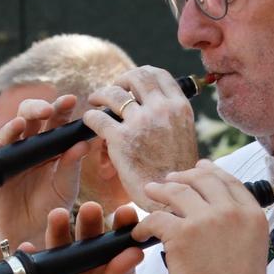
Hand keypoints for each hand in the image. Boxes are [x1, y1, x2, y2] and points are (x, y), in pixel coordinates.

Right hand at [0, 94, 82, 247]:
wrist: (33, 232)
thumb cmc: (53, 207)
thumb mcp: (66, 186)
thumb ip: (72, 165)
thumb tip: (83, 143)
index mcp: (52, 145)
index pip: (56, 120)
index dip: (61, 108)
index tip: (70, 100)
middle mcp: (31, 145)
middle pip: (31, 117)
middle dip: (38, 108)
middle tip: (49, 109)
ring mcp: (12, 155)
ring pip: (11, 130)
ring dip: (16, 123)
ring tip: (24, 122)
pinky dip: (1, 144)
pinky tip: (5, 140)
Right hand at [24, 200, 144, 273]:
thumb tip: (130, 253)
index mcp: (113, 272)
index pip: (117, 243)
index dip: (120, 227)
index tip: (126, 212)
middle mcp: (88, 271)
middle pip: (86, 239)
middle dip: (88, 222)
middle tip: (90, 210)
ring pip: (59, 250)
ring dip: (57, 232)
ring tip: (58, 218)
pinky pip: (33, 272)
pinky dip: (29, 259)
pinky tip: (28, 248)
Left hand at [80, 67, 199, 210]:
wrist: (173, 199)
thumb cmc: (177, 172)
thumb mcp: (184, 136)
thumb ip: (170, 116)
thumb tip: (152, 101)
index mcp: (180, 107)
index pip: (159, 74)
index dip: (141, 74)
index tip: (132, 83)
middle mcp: (162, 110)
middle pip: (136, 76)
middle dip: (121, 81)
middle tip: (113, 91)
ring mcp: (141, 122)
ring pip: (114, 94)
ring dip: (101, 94)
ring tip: (95, 101)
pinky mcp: (121, 139)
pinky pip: (98, 117)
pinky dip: (90, 117)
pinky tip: (90, 123)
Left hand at [130, 163, 269, 273]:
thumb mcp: (253, 250)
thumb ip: (238, 229)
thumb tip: (220, 219)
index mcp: (252, 215)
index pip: (229, 181)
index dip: (210, 172)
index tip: (198, 169)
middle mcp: (232, 211)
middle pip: (202, 180)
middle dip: (183, 177)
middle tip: (169, 180)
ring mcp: (206, 220)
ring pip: (177, 192)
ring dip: (160, 191)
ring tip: (148, 193)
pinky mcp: (182, 234)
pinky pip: (156, 219)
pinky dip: (144, 225)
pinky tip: (139, 233)